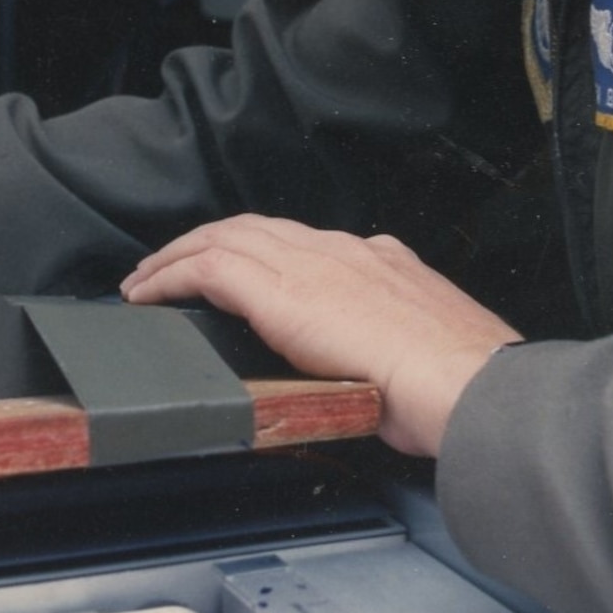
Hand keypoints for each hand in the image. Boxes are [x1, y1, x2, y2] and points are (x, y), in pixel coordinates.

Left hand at [119, 215, 519, 457]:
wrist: (466, 383)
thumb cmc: (460, 384)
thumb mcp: (430, 347)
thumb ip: (400, 342)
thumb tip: (389, 372)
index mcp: (380, 260)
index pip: (303, 242)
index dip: (261, 249)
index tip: (240, 267)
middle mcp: (341, 251)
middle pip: (254, 229)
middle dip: (207, 241)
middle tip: (171, 263)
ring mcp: (310, 266)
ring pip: (223, 239)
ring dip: (178, 256)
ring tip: (146, 278)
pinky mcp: (280, 292)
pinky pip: (208, 269)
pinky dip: (172, 276)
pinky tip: (149, 294)